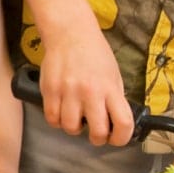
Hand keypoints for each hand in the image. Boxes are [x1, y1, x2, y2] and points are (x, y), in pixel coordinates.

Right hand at [38, 26, 131, 145]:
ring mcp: (68, 92)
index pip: (123, 123)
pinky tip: (62, 111)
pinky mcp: (50, 90)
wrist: (70, 33)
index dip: (122, 138)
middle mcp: (90, 92)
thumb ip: (114, 97)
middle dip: (98, 138)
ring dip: (75, 128)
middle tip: (95, 133)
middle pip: (97, 132)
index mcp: (110, 88)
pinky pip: (52, 118)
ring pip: (71, 128)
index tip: (117, 138)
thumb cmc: (94, 53)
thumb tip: (115, 120)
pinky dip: (57, 120)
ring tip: (76, 118)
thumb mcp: (113, 74)